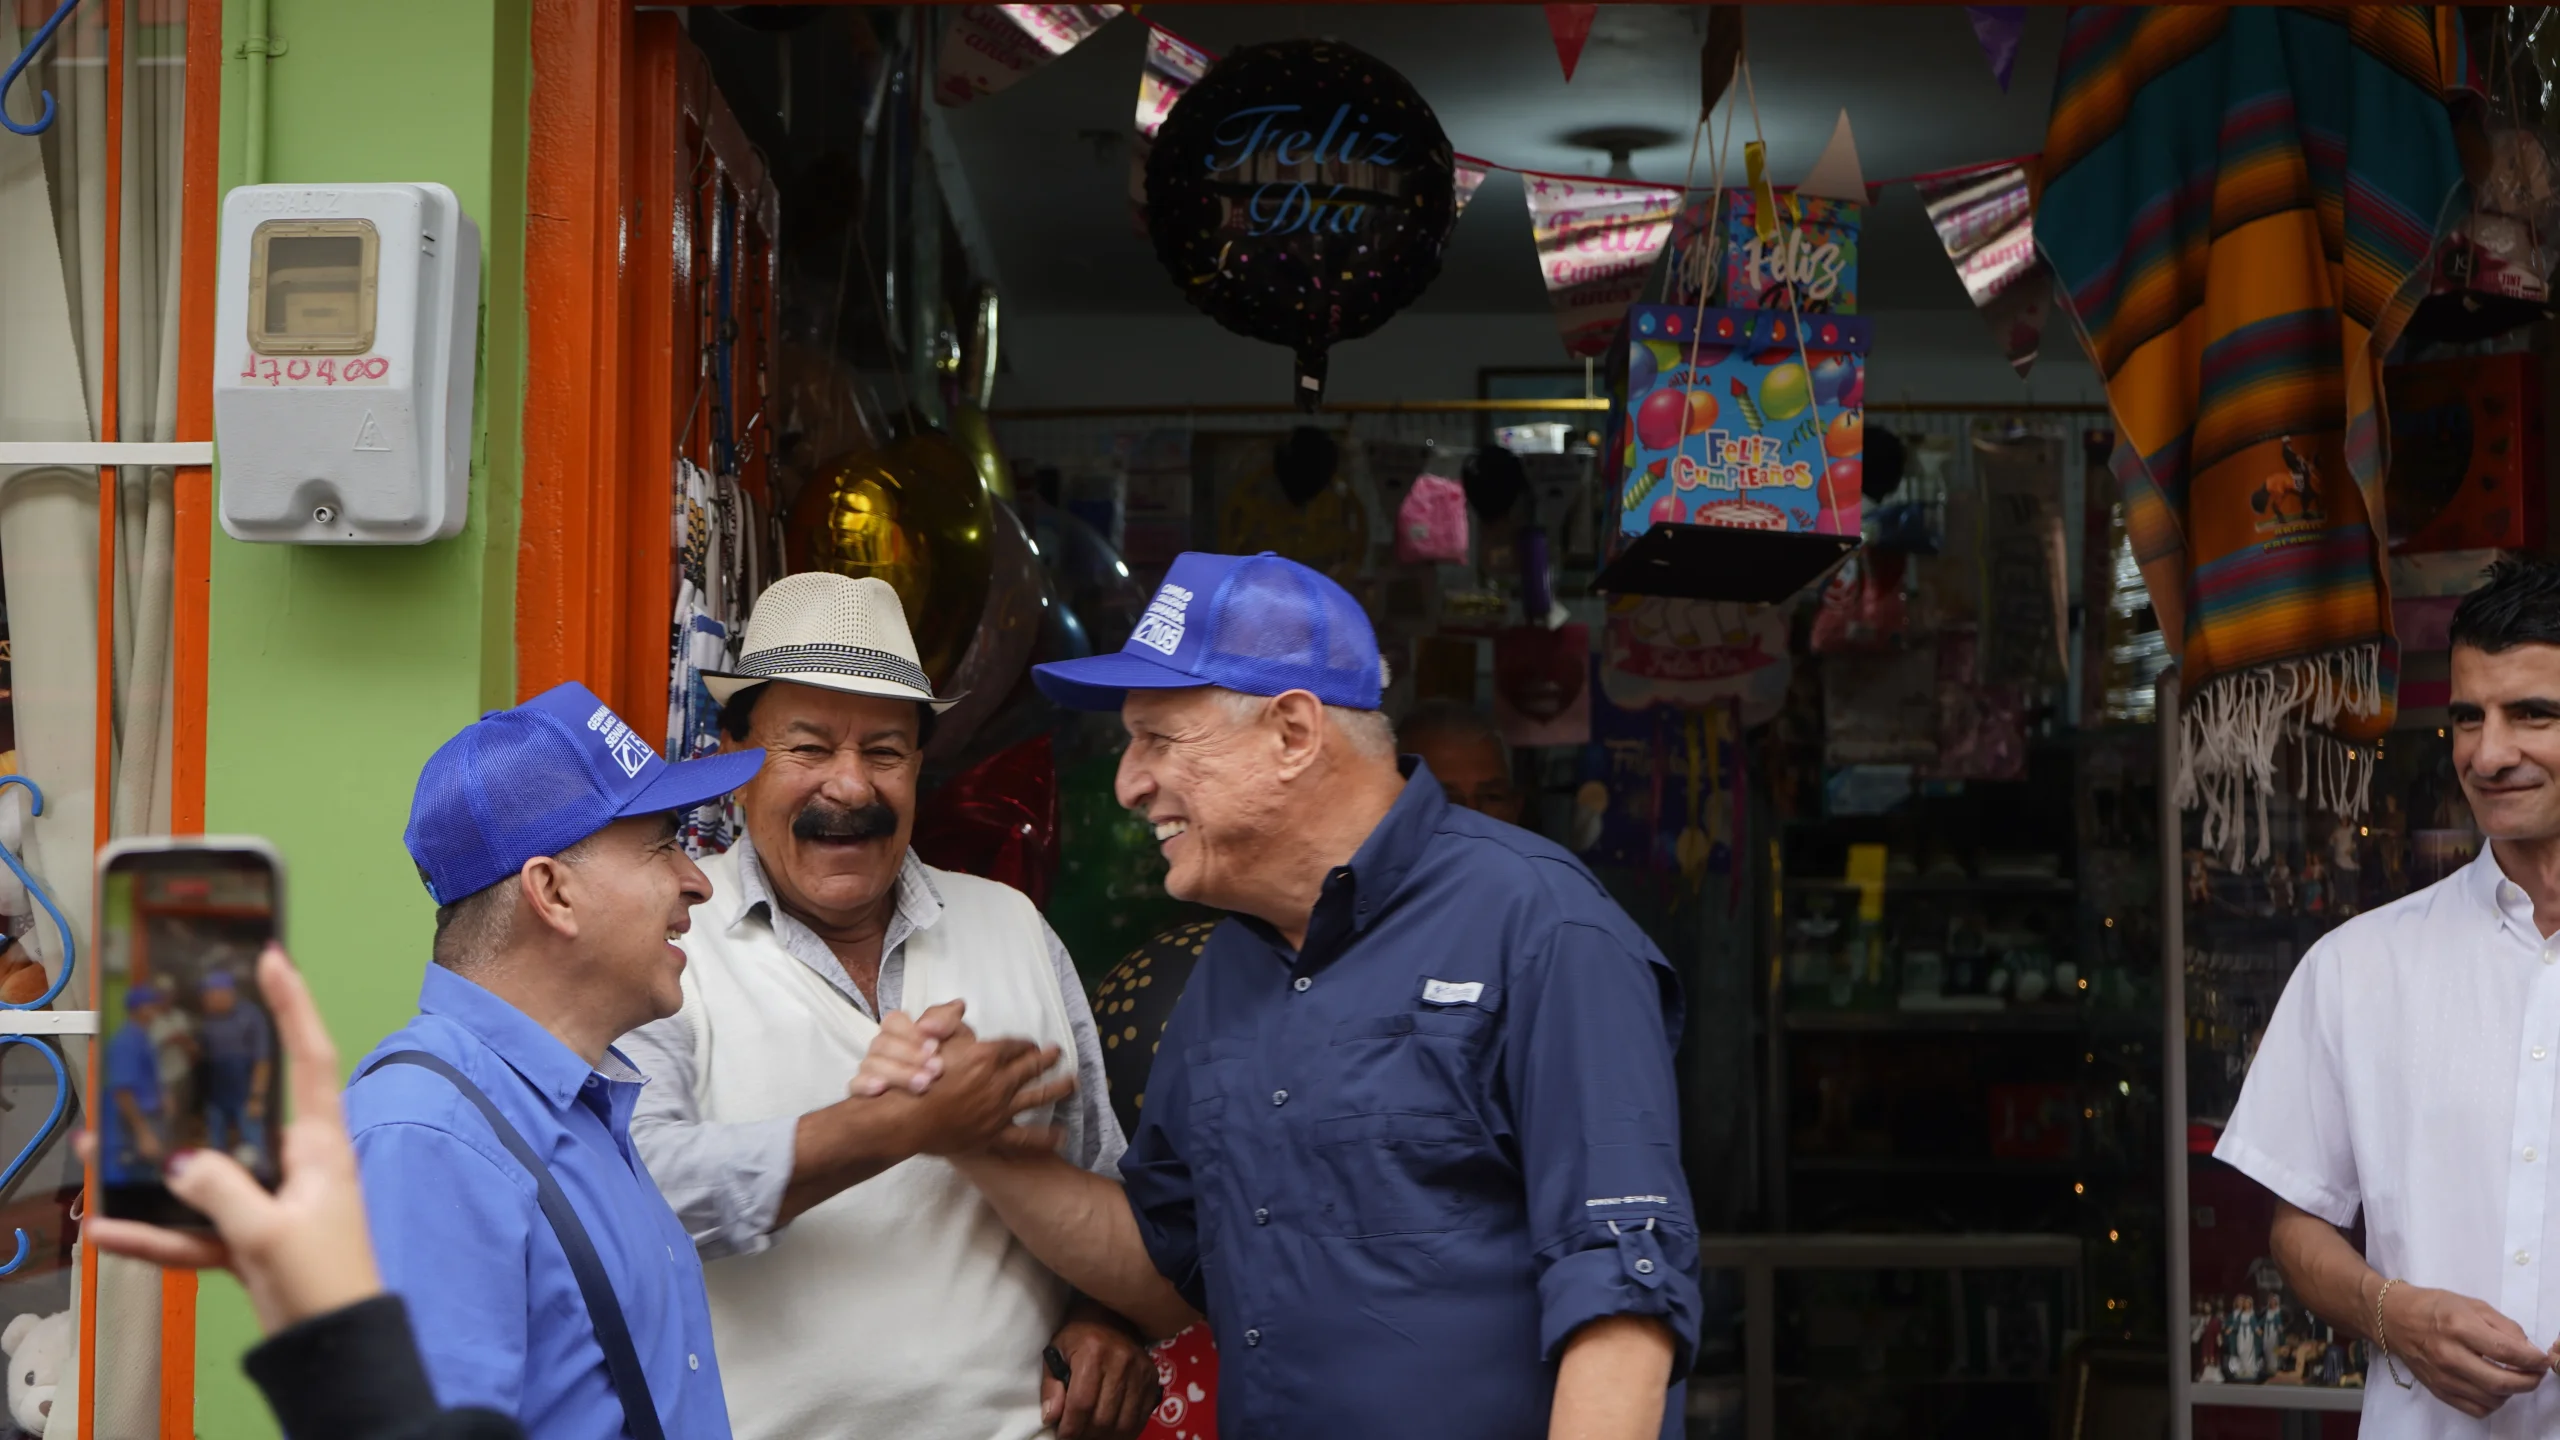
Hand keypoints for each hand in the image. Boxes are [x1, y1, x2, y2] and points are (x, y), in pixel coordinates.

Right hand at [81, 945, 383, 1337]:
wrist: (333, 1350)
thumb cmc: (325, 1283)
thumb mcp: (271, 1232)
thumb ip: (222, 1191)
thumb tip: (182, 1162)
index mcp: (320, 1146)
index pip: (309, 1060)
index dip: (293, 1008)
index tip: (274, 960)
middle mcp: (297, 1162)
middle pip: (240, 1108)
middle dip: (195, 1084)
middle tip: (157, 1048)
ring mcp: (269, 1200)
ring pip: (204, 1169)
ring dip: (154, 1162)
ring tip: (101, 1144)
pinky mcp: (247, 1238)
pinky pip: (192, 1228)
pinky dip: (153, 1231)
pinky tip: (106, 1230)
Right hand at [852, 999, 968, 1096]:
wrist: (953, 1096)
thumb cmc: (951, 1061)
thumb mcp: (956, 1037)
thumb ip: (947, 1020)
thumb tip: (938, 1016)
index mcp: (901, 1031)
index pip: (893, 1021)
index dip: (911, 1032)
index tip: (934, 1046)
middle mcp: (883, 1048)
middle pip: (882, 1043)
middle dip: (909, 1055)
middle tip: (936, 1068)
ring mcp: (871, 1069)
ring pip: (870, 1064)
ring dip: (898, 1073)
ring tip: (923, 1083)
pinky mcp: (864, 1092)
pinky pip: (855, 1085)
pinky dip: (866, 1084)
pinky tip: (881, 1089)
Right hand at [898, 1024, 1072, 1157]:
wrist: (906, 1119)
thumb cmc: (915, 1077)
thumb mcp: (930, 1038)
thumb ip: (948, 1021)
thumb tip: (960, 1006)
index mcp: (986, 1055)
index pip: (1015, 1045)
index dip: (1025, 1044)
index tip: (1031, 1044)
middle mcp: (999, 1080)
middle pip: (1031, 1066)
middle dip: (1047, 1058)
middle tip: (1058, 1053)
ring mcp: (1000, 1108)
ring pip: (1038, 1096)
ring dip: (1059, 1087)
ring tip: (1073, 1082)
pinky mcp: (995, 1133)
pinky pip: (1026, 1137)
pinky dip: (1045, 1137)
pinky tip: (1061, 1136)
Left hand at [1041, 1309, 1160, 1439]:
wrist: (1112, 1315)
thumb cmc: (1079, 1336)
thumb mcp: (1056, 1353)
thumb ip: (1051, 1387)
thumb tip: (1051, 1418)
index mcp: (1092, 1352)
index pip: (1081, 1404)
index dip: (1070, 1428)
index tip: (1063, 1436)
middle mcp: (1121, 1361)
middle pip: (1103, 1417)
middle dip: (1087, 1435)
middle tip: (1077, 1437)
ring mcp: (1140, 1371)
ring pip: (1124, 1422)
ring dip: (1106, 1437)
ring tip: (1093, 1436)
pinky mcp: (1153, 1378)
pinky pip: (1141, 1417)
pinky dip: (1126, 1432)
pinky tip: (1112, 1432)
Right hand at [2379, 1281, 2548, 1416]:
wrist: (2393, 1318)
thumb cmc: (2434, 1306)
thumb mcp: (2472, 1304)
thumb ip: (2504, 1326)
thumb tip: (2528, 1350)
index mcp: (2458, 1326)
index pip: (2506, 1351)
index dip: (2532, 1359)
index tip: (2542, 1359)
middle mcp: (2448, 1354)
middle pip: (2500, 1381)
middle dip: (2528, 1381)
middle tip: (2536, 1374)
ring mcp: (2441, 1376)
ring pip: (2491, 1399)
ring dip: (2511, 1392)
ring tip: (2513, 1378)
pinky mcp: (2437, 1390)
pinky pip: (2475, 1409)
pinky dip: (2492, 1403)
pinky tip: (2493, 1389)